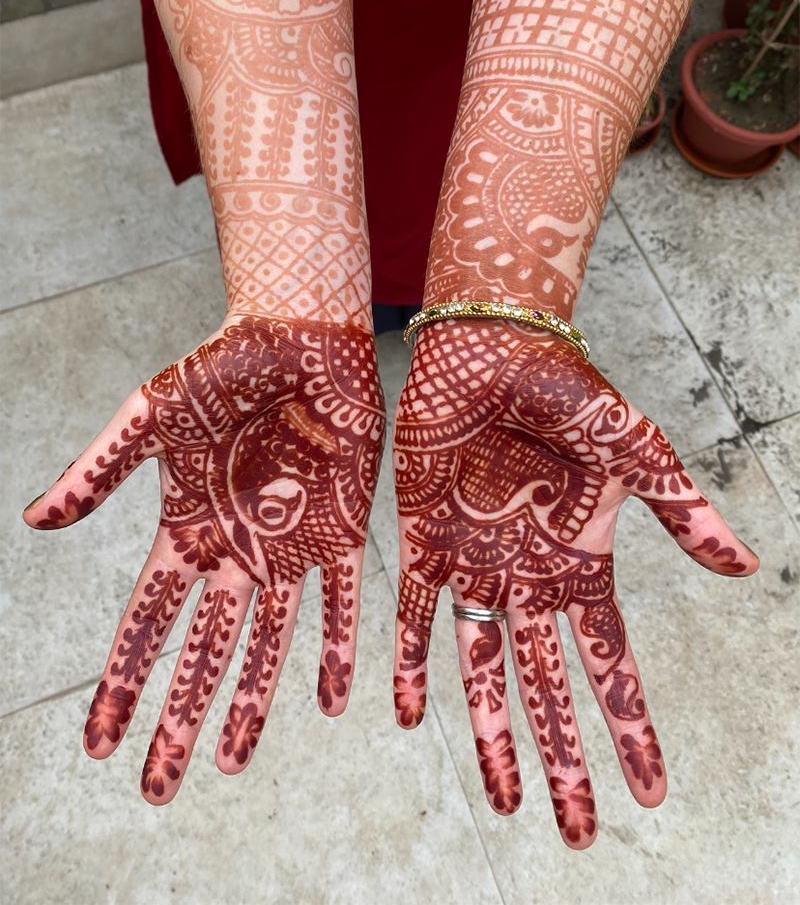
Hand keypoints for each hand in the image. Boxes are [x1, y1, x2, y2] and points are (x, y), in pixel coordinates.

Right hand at [24, 316, 384, 802]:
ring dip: (251, 703)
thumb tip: (33, 521)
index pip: (146, 625)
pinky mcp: (341, 531)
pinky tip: (331, 702)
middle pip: (203, 653)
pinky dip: (334, 650)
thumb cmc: (221, 365)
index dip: (124, 683)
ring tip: (231, 762)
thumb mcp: (149, 417)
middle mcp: (236, 550)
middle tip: (159, 787)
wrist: (298, 334)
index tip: (99, 745)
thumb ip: (101, 471)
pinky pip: (339, 603)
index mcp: (186, 529)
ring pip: (267, 644)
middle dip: (180, 717)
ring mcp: (289, 547)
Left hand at [392, 321, 756, 848]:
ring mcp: (475, 567)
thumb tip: (747, 570)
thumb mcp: (633, 451)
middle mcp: (528, 580)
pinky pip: (416, 618)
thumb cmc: (567, 391)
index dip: (630, 728)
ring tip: (505, 802)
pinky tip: (407, 716)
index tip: (652, 792)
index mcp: (581, 565)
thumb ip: (679, 508)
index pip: (610, 665)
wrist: (490, 347)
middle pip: (551, 689)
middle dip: (565, 759)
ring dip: (494, 735)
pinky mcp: (423, 544)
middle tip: (580, 833)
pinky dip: (412, 667)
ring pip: (484, 672)